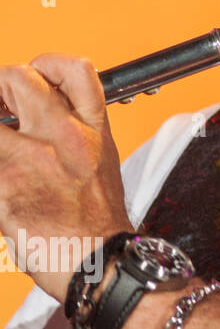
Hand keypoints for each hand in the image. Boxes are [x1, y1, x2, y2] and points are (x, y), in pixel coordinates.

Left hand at [0, 54, 132, 298]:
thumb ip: (73, 135)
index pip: (74, 69)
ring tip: (2, 147)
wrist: (97, 264)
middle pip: (18, 77)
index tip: (32, 77)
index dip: (45, 64)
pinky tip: (2, 183)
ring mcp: (32, 157)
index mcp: (93, 129)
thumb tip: (34, 120)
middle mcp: (65, 135)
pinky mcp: (5, 183)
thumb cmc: (96, 223)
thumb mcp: (101, 163)